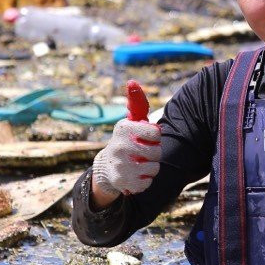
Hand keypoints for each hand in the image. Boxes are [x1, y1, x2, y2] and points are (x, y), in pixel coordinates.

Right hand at [91, 81, 159, 203]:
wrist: (107, 166)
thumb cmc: (127, 139)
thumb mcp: (131, 121)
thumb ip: (136, 103)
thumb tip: (132, 81)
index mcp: (123, 128)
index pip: (156, 133)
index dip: (155, 136)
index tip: (147, 136)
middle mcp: (119, 146)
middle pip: (157, 152)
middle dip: (154, 152)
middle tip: (144, 151)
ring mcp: (120, 165)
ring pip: (154, 168)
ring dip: (151, 166)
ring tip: (140, 162)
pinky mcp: (122, 182)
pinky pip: (147, 182)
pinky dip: (145, 180)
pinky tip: (136, 174)